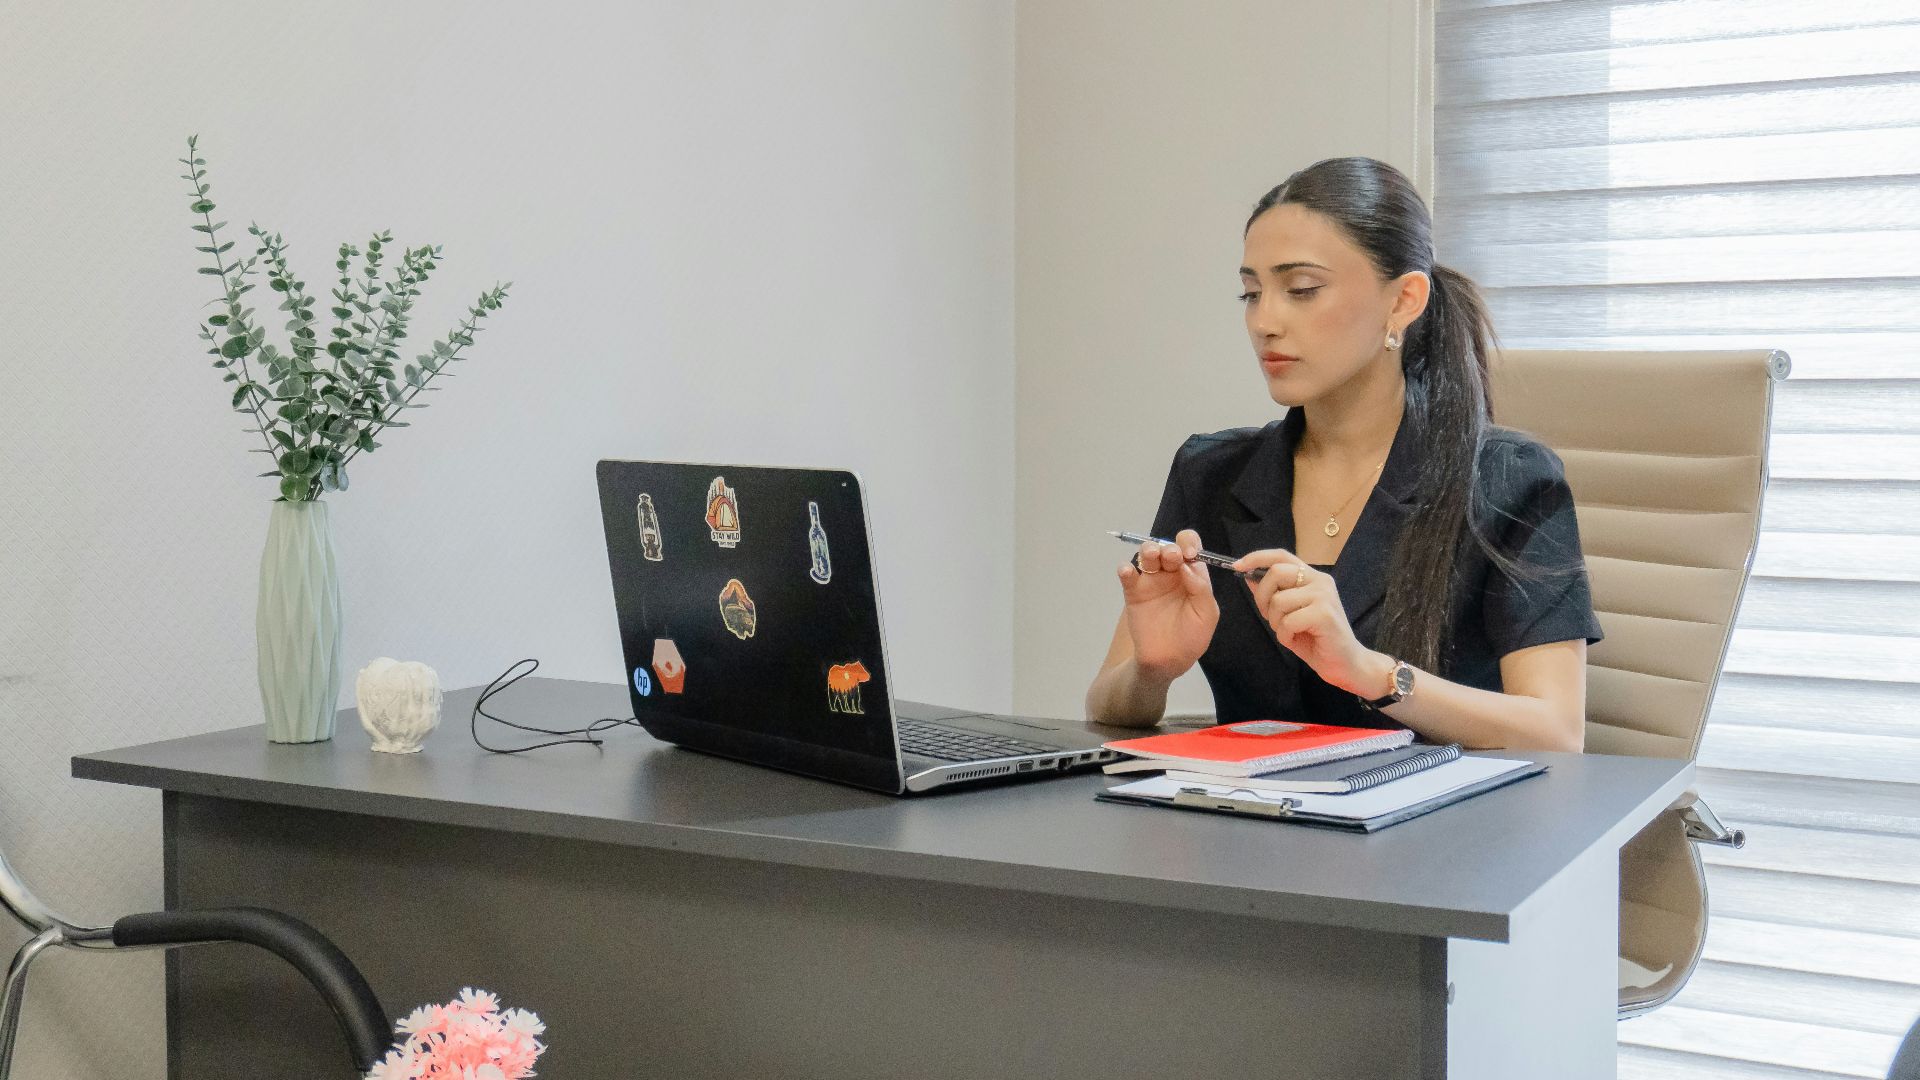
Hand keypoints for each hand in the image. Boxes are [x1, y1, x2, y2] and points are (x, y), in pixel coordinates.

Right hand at [1118, 529, 1219, 681]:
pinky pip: (1127, 574)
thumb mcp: (1207, 614)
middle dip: (1170, 548)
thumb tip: (1188, 565)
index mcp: (1191, 574)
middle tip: (1173, 557)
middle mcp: (1171, 572)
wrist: (1168, 660)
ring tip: (1152, 555)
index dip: (1189, 543)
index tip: (1190, 553)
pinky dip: (1125, 569)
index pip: (1190, 547)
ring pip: (1146, 555)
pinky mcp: (1133, 592)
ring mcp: (1151, 581)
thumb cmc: (1192, 637)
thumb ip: (1201, 589)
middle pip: (1167, 548)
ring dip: (1148, 550)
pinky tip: (1128, 572)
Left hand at [1234, 548, 1384, 695]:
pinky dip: (1285, 635)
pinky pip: (1288, 621)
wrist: (1345, 663)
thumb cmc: (1316, 639)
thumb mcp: (1288, 614)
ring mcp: (1324, 595)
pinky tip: (1297, 639)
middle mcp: (1320, 580)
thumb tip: (1248, 576)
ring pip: (1279, 600)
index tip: (1237, 567)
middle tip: (1269, 617)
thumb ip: (1272, 595)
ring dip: (1276, 622)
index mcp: (1312, 577)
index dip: (1257, 557)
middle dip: (1262, 597)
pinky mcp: (1324, 614)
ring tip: (1289, 632)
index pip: (1281, 556)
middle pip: (1276, 573)